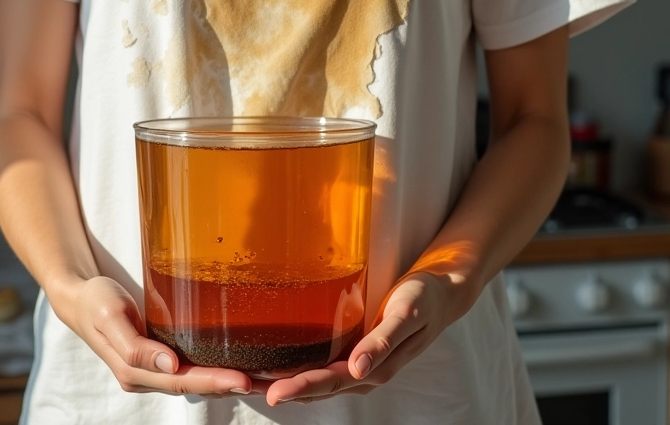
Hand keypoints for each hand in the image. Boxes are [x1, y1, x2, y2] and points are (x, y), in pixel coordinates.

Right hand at [63, 276, 253, 396]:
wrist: (80, 297)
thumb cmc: (95, 302)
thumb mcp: (110, 318)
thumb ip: (136, 347)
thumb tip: (169, 367)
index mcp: (134, 372)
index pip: (183, 381)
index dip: (214, 382)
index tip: (244, 380)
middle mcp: (148, 376)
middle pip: (195, 385)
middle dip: (230, 386)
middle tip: (267, 384)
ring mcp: (154, 369)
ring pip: (196, 381)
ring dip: (227, 382)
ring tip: (264, 380)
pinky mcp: (159, 356)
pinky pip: (191, 367)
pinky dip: (215, 369)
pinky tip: (237, 365)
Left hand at [263, 271, 472, 405]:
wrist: (442, 294)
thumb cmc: (423, 300)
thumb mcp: (406, 315)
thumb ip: (383, 342)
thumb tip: (359, 370)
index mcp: (374, 368)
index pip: (329, 382)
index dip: (300, 388)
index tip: (272, 393)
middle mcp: (363, 372)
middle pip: (317, 386)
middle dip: (281, 388)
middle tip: (245, 385)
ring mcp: (359, 364)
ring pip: (317, 379)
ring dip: (286, 381)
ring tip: (252, 379)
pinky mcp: (356, 349)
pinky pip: (324, 365)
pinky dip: (299, 369)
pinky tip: (280, 365)